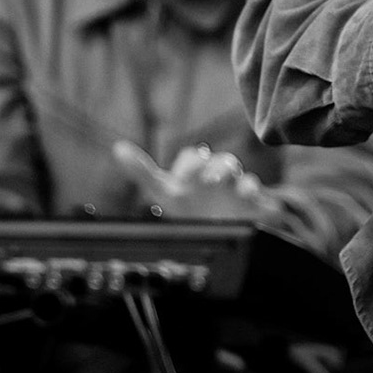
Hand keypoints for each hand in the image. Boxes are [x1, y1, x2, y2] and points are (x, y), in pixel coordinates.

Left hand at [111, 140, 296, 223]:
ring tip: (215, 182)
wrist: (230, 224)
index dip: (187, 165)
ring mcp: (234, 186)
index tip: (181, 178)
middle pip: (215, 159)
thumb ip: (142, 171)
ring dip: (225, 172)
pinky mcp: (252, 199)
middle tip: (201, 179)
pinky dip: (250, 190)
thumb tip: (117, 148)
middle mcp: (213, 176)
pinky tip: (244, 195)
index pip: (190, 158)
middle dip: (210, 167)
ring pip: (234, 169)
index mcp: (193, 174)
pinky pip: (255, 188)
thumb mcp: (166, 192)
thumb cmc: (194, 205)